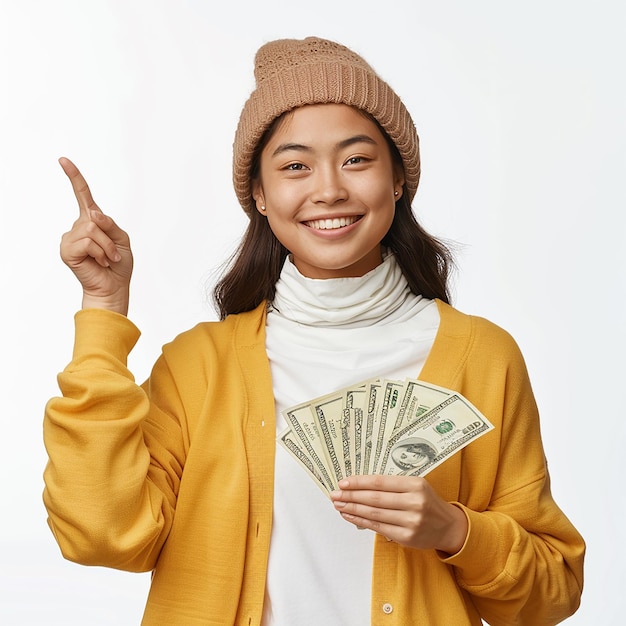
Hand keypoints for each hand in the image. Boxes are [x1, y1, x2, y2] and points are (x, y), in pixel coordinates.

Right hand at [59, 157, 132, 314]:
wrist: (114, 287)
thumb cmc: (118, 264)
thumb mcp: (121, 239)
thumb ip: (109, 223)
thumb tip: (92, 214)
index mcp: (93, 220)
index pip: (82, 195)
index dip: (74, 177)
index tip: (63, 160)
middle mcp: (79, 226)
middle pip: (95, 218)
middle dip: (110, 238)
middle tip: (114, 255)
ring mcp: (70, 238)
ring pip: (92, 230)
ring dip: (106, 247)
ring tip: (107, 259)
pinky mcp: (66, 250)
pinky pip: (87, 242)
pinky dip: (99, 252)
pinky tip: (99, 262)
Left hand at [330, 474, 467, 554]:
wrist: (448, 526)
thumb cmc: (427, 502)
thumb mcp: (416, 486)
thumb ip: (392, 485)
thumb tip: (359, 485)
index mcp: (415, 485)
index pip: (380, 482)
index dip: (359, 482)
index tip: (343, 482)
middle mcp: (414, 503)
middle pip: (374, 499)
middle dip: (351, 496)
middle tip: (335, 494)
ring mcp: (411, 521)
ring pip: (374, 514)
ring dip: (352, 509)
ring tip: (338, 505)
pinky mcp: (407, 538)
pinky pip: (378, 527)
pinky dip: (360, 521)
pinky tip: (350, 516)